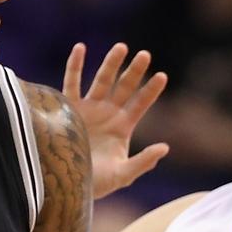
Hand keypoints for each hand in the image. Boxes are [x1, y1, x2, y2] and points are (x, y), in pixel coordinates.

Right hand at [63, 42, 168, 199]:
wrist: (66, 185)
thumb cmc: (96, 183)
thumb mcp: (123, 175)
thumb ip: (143, 162)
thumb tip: (165, 147)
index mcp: (123, 127)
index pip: (141, 104)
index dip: (151, 91)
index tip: (162, 76)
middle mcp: (107, 113)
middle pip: (124, 87)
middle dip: (134, 71)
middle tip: (145, 54)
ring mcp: (89, 108)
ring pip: (102, 81)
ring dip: (111, 64)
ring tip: (122, 47)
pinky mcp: (69, 108)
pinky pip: (72, 83)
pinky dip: (75, 66)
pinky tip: (80, 48)